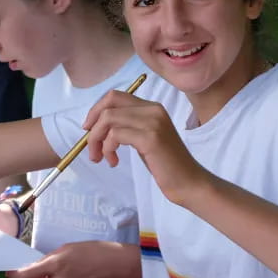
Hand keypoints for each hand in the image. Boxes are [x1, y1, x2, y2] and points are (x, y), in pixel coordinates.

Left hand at [6, 241, 141, 277]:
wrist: (116, 266)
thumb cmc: (95, 251)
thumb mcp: (69, 247)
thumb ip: (51, 257)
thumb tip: (38, 264)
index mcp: (55, 265)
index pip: (27, 274)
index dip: (15, 274)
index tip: (9, 273)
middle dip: (42, 273)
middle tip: (56, 263)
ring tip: (72, 268)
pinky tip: (78, 276)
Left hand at [84, 90, 206, 204]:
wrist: (188, 182)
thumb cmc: (165, 164)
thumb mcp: (145, 138)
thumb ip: (128, 126)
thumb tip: (96, 125)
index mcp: (152, 107)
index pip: (115, 96)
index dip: (96, 110)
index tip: (89, 129)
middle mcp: (153, 109)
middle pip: (110, 103)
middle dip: (93, 123)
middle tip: (90, 145)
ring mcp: (152, 122)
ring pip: (109, 118)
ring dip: (97, 140)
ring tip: (101, 157)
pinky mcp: (150, 138)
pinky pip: (115, 135)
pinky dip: (107, 148)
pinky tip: (113, 161)